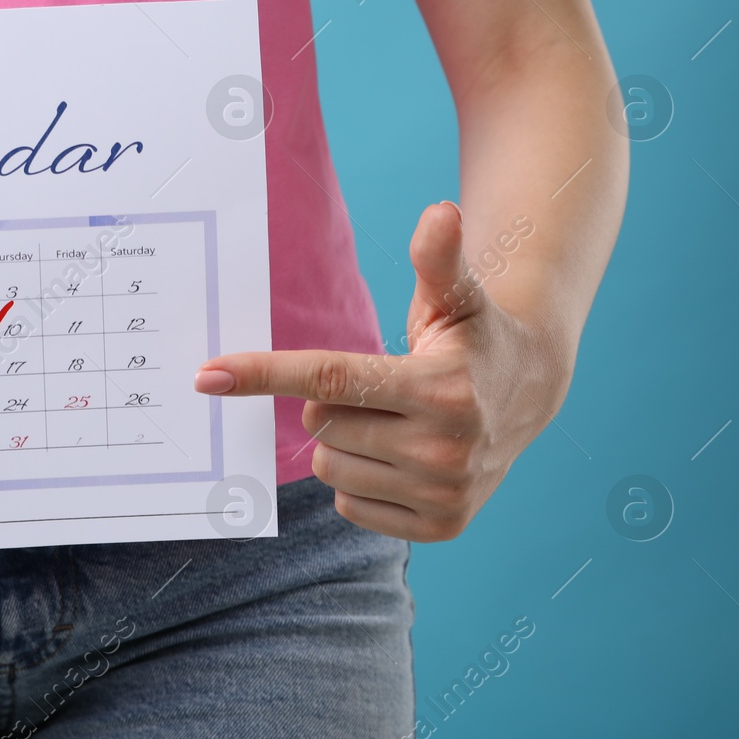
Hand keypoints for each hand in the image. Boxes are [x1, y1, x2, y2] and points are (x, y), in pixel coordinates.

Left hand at [193, 202, 571, 541]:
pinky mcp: (441, 527)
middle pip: (321, 425)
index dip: (264, 373)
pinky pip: (349, 504)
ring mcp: (443, 493)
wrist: (530, 395)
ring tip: (393, 424)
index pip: (331, 378)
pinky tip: (401, 460)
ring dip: (344, 444)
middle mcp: (445, 448)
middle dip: (331, 405)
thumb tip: (441, 212)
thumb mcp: (458, 296)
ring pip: (329, 468)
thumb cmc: (475, 337)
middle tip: (379, 390)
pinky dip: (361, 481)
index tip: (208, 374)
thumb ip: (439, 258)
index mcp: (442, 389)